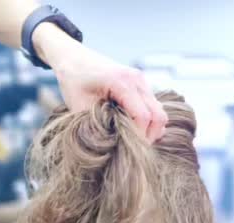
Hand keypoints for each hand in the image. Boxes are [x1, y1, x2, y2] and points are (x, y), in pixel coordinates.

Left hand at [34, 25, 166, 142]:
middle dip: (148, 137)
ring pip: (159, 112)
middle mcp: (137, 80)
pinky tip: (133, 133)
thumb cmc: (74, 83)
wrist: (75, 59)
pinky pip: (153, 108)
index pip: (143, 117)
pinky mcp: (141, 86)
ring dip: (150, 131)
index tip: (125, 152)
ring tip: (131, 144)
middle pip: (158, 116)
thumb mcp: (79, 108)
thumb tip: (110, 147)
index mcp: (123, 83)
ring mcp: (142, 82)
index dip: (138, 139)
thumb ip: (95, 126)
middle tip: (132, 153)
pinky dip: (148, 123)